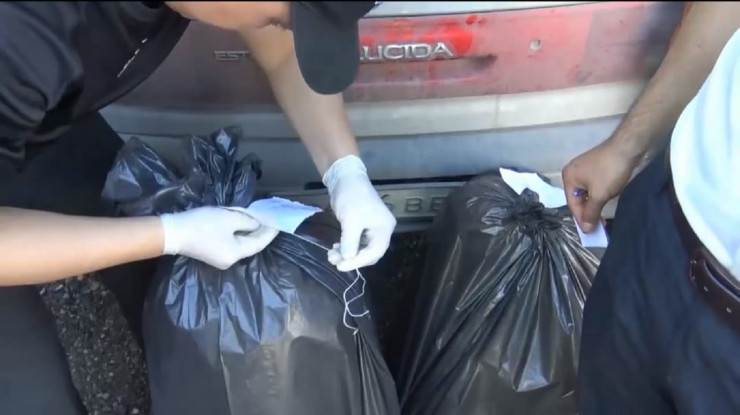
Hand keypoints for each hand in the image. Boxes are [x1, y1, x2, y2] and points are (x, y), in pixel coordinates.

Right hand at [160, 206, 278, 269]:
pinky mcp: (213, 253)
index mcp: (236, 254)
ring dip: (248, 230)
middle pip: (251, 244)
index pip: (260, 243)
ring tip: (257, 218)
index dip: (270, 232)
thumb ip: (248, 221)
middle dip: (260, 231)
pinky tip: (241, 223)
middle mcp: (231, 260)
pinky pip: (232, 242)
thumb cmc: (203, 225)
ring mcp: (221, 258)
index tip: (278, 222)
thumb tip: (256, 224)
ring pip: (241, 243)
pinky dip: (238, 232)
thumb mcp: (229, 218)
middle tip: (268, 218)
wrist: (173, 232)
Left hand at [323, 155, 395, 271]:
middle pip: (370, 253)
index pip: (374, 253)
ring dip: (347, 253)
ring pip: (362, 248)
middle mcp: (382, 230)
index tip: (340, 266)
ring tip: (331, 254)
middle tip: (334, 260)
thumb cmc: (351, 197)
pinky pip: (358, 242)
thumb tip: (347, 259)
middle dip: (352, 258)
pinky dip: (347, 246)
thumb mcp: (350, 221)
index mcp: (384, 228)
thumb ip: (350, 243)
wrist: (345, 177)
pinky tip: (336, 247)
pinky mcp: (363, 225)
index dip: (357, 262)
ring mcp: (373, 227)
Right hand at [562, 139, 640, 231]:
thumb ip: (590, 213)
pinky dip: (601, 197)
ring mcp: (588, 171)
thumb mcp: (598, 195)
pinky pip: (596, 188)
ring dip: (596, 206)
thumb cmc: (609, 171)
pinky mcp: (600, 170)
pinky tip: (607, 206)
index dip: (581, 218)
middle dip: (588, 212)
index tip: (591, 232)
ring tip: (603, 220)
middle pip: (579, 199)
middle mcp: (575, 173)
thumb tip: (586, 229)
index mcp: (569, 177)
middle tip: (598, 228)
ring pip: (589, 194)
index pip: (572, 203)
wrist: (629, 148)